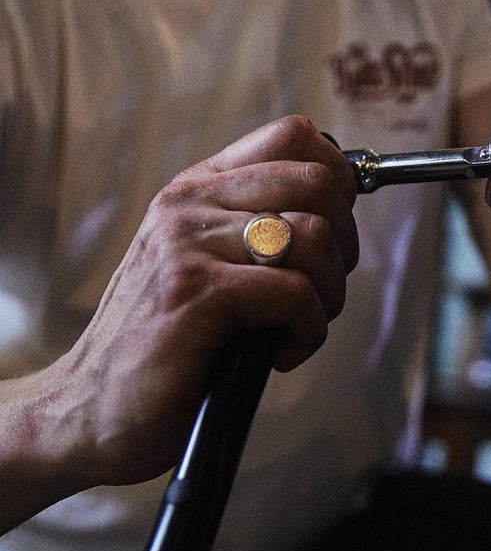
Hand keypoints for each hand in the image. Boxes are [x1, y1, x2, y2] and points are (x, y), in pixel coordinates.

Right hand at [42, 115, 357, 488]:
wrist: (87, 414)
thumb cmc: (165, 347)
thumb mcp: (207, 266)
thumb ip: (255, 228)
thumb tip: (342, 207)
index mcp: (196, 189)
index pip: (293, 136)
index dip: (338, 177)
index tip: (336, 229)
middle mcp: (189, 204)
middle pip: (318, 183)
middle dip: (343, 244)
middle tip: (320, 291)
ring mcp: (187, 244)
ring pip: (314, 237)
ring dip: (328, 293)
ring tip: (296, 327)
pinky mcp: (194, 293)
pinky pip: (296, 292)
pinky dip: (307, 331)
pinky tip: (279, 354)